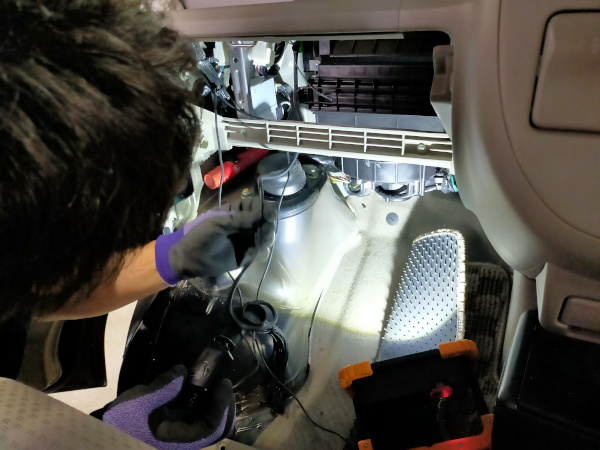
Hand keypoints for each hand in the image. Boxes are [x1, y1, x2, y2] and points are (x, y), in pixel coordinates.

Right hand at [102, 365, 235, 448]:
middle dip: (224, 407)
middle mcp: (182, 445)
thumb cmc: (120, 421)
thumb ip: (165, 386)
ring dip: (214, 406)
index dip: (221, 406)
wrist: (104, 435)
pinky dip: (202, 407)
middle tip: (223, 385)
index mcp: (176, 442)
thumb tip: (182, 370)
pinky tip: (200, 390)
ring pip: (208, 426)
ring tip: (215, 385)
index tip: (223, 384)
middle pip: (216, 431)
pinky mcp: (173, 434)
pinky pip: (196, 422)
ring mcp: (178, 440)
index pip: (211, 428)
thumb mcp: (141, 401)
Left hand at [155, 197, 274, 284]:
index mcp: (235, 212)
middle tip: (265, 233)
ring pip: (263, 236)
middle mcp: (243, 224)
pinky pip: (258, 251)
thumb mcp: (217, 223)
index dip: (264, 209)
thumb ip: (239, 219)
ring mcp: (245, 239)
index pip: (256, 206)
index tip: (269, 215)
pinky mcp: (245, 255)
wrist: (189, 259)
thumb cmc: (200, 236)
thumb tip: (261, 214)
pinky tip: (253, 253)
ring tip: (260, 244)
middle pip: (263, 221)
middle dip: (267, 226)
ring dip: (265, 239)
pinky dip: (259, 251)